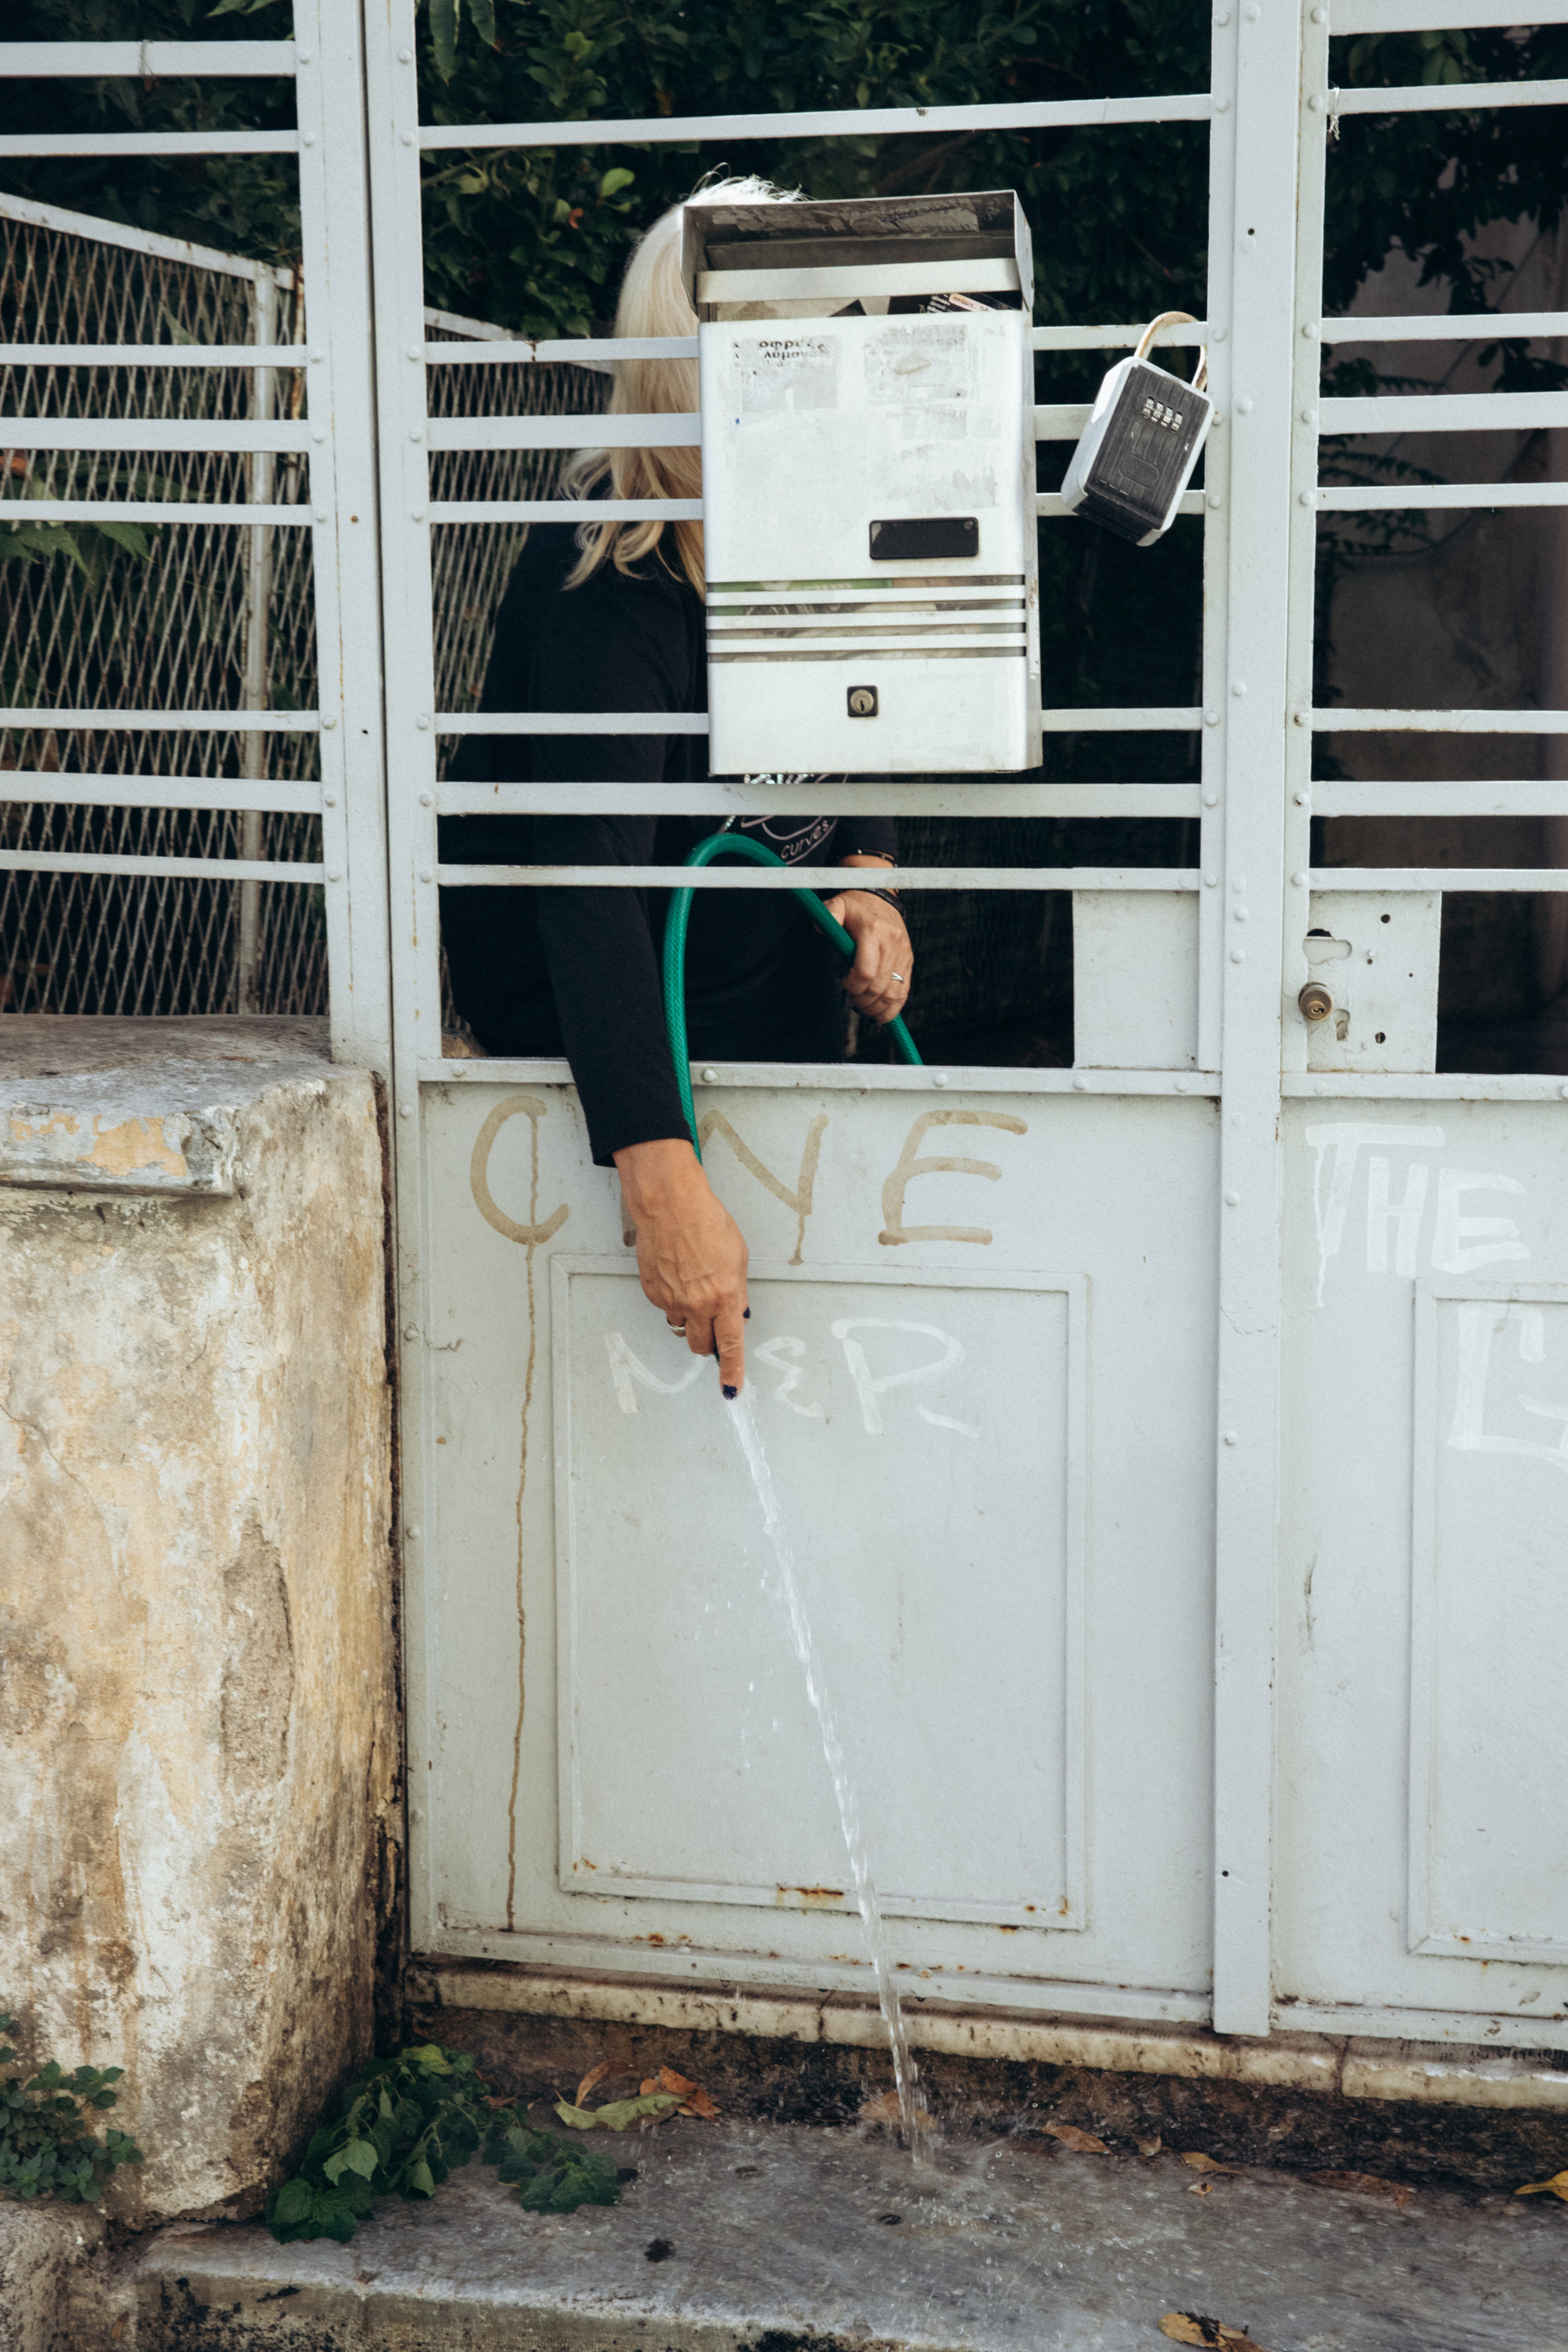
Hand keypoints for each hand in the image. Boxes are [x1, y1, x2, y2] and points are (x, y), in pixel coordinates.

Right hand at [613, 1137, 748, 1393]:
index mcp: (724, 1297)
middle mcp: (696, 1304)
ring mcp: (671, 1300)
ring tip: (692, 1286)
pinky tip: (677, 1273)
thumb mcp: (738, 1258)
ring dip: (689, 1318)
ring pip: (680, 1326)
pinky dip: (673, 1298)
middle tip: (711, 1323)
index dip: (731, 1370)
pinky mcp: (652, 1292)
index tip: (731, 1387)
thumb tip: (736, 1315)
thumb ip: (737, 1292)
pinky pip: (665, 1307)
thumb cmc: (707, 1223)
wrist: (670, 1206)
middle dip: (707, 1341)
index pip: (729, 1345)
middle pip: (699, 1345)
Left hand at [821, 876, 912, 1026]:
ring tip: (864, 1008)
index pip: (866, 971)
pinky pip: (904, 991)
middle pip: (879, 987)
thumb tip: (818, 927)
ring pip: (893, 993)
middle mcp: (892, 943)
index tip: (845, 983)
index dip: (853, 986)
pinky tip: (880, 1015)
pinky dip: (893, 1008)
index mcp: (873, 931)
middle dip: (863, 1000)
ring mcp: (903, 954)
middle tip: (853, 1000)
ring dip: (877, 1008)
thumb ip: (828, 914)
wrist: (881, 898)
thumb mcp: (838, 904)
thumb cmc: (856, 906)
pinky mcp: (908, 961)